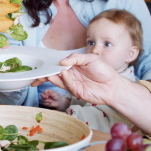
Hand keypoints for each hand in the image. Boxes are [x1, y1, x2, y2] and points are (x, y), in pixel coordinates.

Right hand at [35, 53, 150, 133]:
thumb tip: (62, 62)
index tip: (40, 64)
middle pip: (54, 75)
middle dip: (44, 75)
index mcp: (73, 66)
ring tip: (49, 73)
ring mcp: (73, 84)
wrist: (114, 85)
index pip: (58, 65)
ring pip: (59, 81)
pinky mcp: (76, 92)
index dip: (49, 65)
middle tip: (37, 74)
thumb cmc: (104, 71)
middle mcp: (71, 75)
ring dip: (53, 77)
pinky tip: (64, 73)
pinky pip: (68, 85)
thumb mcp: (91, 58)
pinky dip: (65, 80)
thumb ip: (76, 58)